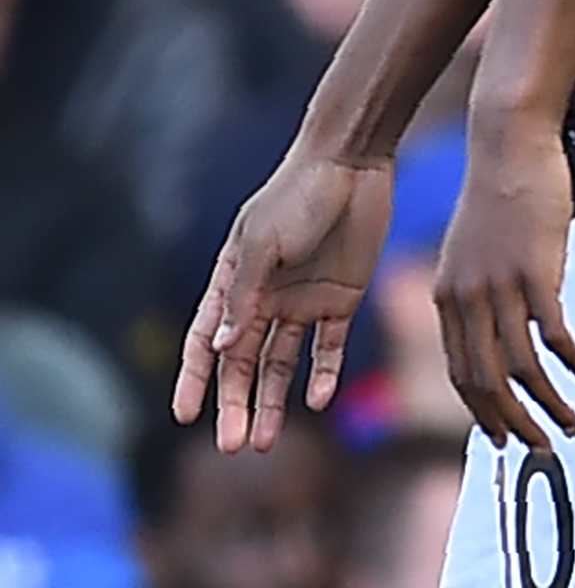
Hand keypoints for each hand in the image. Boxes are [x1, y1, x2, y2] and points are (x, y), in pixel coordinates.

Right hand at [174, 152, 392, 451]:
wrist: (353, 163)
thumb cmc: (297, 195)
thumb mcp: (263, 243)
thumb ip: (244, 295)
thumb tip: (221, 349)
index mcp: (233, 283)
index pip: (206, 341)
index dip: (194, 379)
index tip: (185, 417)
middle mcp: (264, 299)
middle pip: (244, 363)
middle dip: (235, 404)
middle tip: (232, 447)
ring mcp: (302, 301)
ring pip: (282, 364)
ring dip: (274, 402)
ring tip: (266, 441)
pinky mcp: (342, 299)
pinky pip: (328, 347)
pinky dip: (323, 375)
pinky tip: (318, 401)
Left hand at [434, 118, 574, 449]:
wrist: (507, 145)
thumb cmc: (498, 191)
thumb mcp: (475, 248)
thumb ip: (482, 288)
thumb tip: (508, 320)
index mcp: (447, 297)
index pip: (459, 372)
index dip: (482, 410)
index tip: (503, 435)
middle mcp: (466, 299)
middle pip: (486, 381)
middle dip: (514, 422)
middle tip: (539, 446)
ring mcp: (499, 286)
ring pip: (518, 366)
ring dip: (545, 403)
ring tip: (569, 423)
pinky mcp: (534, 271)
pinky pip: (550, 332)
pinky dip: (569, 360)